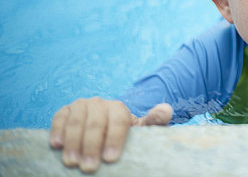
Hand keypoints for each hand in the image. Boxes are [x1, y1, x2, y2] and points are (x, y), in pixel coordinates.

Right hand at [49, 97, 171, 172]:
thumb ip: (153, 122)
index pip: (118, 120)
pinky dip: (57, 130)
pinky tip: (56, 145)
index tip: (111, 159)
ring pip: (76, 120)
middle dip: (91, 146)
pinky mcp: (65, 111)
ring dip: (73, 142)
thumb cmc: (123, 135)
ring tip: (72, 162)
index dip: (114, 139)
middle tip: (89, 167)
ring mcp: (81, 105)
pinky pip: (59, 117)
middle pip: (96, 122)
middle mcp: (100, 103)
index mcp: (119, 108)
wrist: (103, 130)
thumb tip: (167, 110)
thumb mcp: (140, 131)